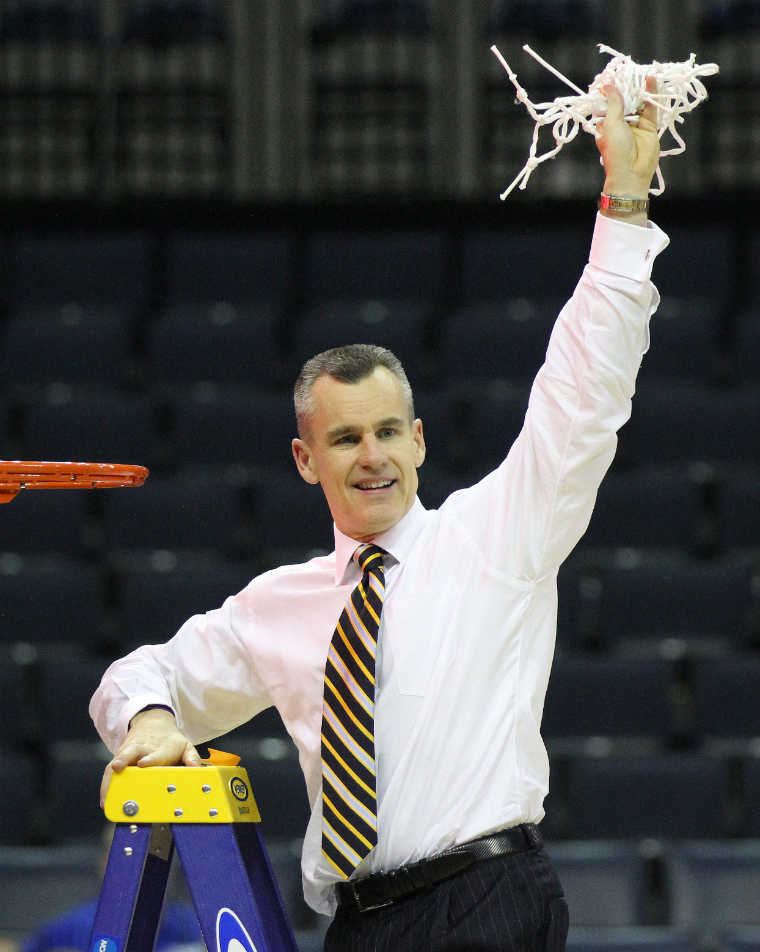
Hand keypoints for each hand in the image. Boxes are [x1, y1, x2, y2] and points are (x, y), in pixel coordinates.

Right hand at [99, 708, 201, 806]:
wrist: (152, 723)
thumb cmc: (169, 741)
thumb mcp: (185, 746)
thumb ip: (191, 759)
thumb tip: (195, 771)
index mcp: (159, 748)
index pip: (155, 754)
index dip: (150, 759)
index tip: (143, 764)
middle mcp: (141, 749)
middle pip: (130, 753)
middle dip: (123, 760)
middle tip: (117, 768)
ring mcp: (128, 752)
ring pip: (117, 762)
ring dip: (110, 779)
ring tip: (107, 799)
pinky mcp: (119, 758)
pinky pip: (110, 772)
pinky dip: (106, 785)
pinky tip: (105, 800)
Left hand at [596, 75, 659, 200]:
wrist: (631, 173)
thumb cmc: (615, 150)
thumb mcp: (611, 124)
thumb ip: (613, 103)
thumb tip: (607, 85)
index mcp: (605, 123)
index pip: (607, 102)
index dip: (610, 89)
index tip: (612, 74)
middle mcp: (619, 123)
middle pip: (625, 100)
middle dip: (628, 86)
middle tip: (631, 69)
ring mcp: (635, 124)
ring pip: (639, 102)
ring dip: (641, 89)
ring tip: (644, 71)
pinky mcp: (648, 126)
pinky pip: (651, 107)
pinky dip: (652, 94)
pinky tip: (652, 80)